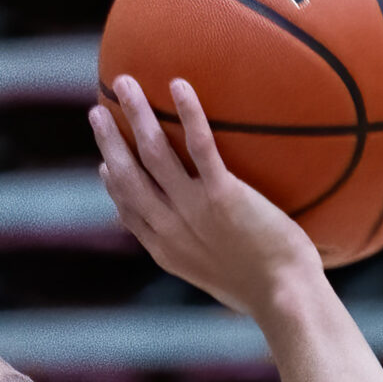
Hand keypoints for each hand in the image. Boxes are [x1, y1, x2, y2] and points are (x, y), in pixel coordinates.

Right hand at [89, 75, 321, 320]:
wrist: (284, 298)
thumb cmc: (266, 292)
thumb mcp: (223, 279)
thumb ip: (209, 256)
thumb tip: (219, 245)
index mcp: (167, 250)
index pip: (129, 212)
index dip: (113, 186)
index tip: (103, 165)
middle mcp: (170, 228)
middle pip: (127, 176)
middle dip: (108, 141)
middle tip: (98, 111)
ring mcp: (194, 210)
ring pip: (153, 152)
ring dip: (135, 114)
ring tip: (125, 83)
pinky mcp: (223, 196)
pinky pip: (200, 146)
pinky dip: (187, 113)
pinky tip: (178, 85)